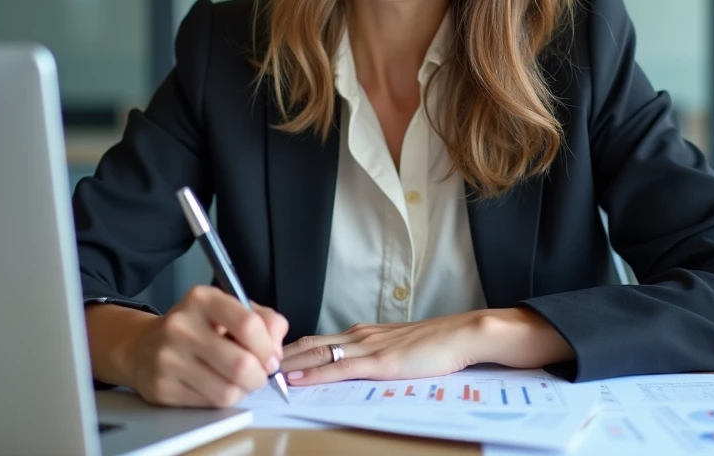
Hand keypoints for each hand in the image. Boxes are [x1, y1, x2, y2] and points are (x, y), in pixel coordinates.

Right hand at [122, 285, 288, 407]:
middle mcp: (181, 325)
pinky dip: (221, 399)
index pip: (248, 324)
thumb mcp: (230, 310)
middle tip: (257, 374)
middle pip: (241, 364)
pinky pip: (209, 405)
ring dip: (241, 390)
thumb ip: (264, 322)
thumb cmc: (198, 328)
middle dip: (259, 376)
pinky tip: (214, 385)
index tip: (271, 356)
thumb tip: (276, 352)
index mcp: (202, 299)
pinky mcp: (162, 388)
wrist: (143, 347)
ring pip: (227, 391)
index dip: (268, 347)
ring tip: (236, 380)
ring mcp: (168, 358)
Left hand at [280, 312, 484, 385]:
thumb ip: (377, 357)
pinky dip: (315, 373)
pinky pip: (340, 368)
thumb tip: (357, 369)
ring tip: (263, 371)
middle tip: (251, 361)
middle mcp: (361, 336)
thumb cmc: (438, 344)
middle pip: (310, 343)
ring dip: (289, 364)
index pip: (318, 339)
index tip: (266, 356)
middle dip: (279, 354)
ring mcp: (369, 348)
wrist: (462, 335)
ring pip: (318, 353)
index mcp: (365, 333)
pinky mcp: (380, 363)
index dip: (290, 348)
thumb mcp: (399, 349)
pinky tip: (298, 379)